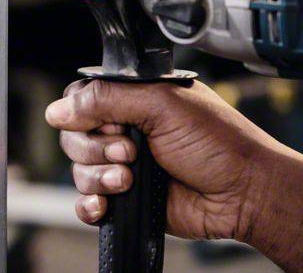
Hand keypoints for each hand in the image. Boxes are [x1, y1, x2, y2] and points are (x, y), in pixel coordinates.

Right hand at [45, 79, 276, 240]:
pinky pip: (87, 202)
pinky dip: (89, 204)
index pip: (80, 100)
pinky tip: (105, 204)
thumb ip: (107, 99)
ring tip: (130, 179)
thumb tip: (58, 109)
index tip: (109, 125)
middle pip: (73, 137)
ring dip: (98, 177)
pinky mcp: (125, 198)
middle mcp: (124, 130)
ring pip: (78, 170)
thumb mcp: (162, 104)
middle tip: (128, 152)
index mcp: (132, 99)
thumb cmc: (218, 143)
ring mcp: (122, 165)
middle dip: (94, 148)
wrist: (245, 194)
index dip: (82, 114)